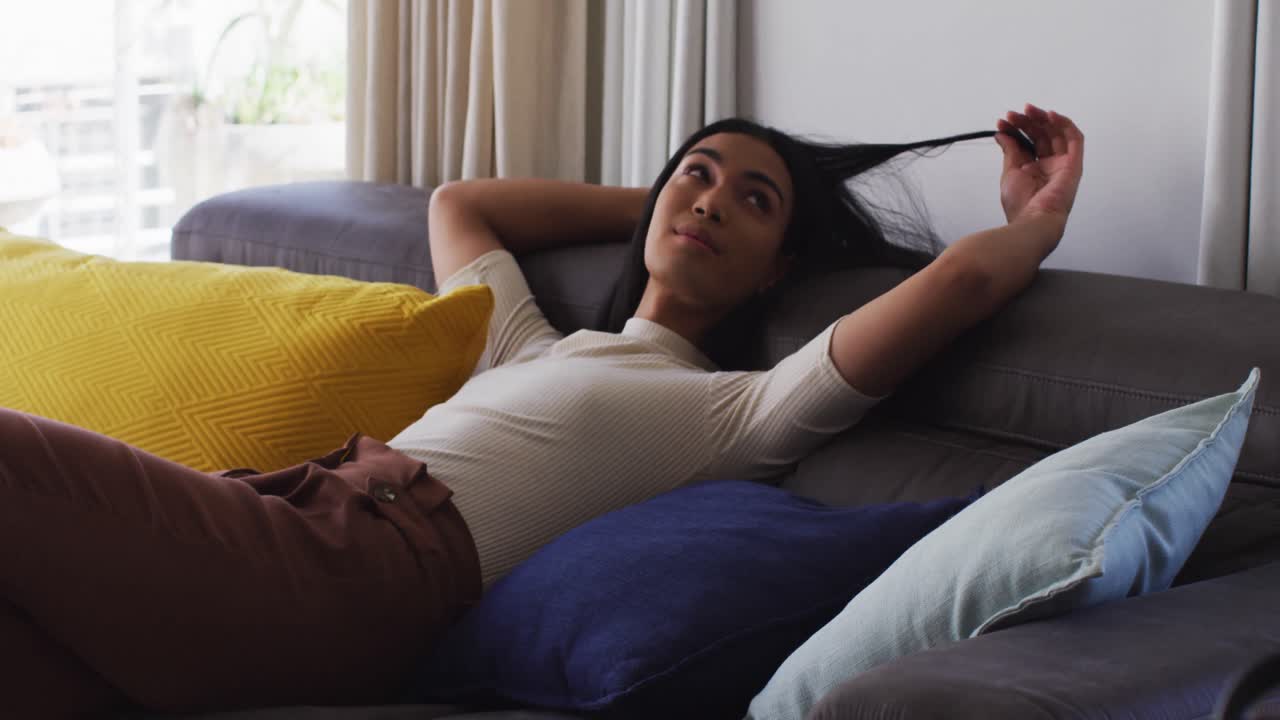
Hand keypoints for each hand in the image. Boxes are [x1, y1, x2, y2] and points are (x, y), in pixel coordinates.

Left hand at [994, 103, 1083, 226]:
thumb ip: (1010, 150)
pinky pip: (1075, 139)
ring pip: (1057, 133)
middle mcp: (1050, 166)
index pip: (1028, 142)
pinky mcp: (1074, 165)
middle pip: (1042, 135)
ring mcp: (1063, 165)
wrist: (1033, 220)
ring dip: (1043, 119)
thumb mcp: (1010, 171)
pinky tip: (1050, 115)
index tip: (1003, 122)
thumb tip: (1003, 133)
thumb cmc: (1021, 204)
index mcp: (1035, 169)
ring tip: (1027, 110)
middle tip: (1014, 114)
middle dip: (1027, 122)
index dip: (1016, 130)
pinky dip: (1065, 124)